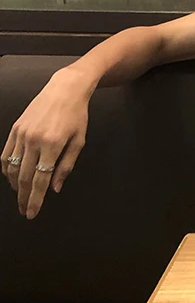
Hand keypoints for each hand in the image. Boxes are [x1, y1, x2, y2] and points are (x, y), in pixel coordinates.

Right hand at [1, 68, 91, 218]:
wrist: (65, 89)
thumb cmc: (77, 114)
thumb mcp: (79, 139)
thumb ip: (67, 165)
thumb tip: (55, 188)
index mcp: (52, 145)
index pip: (40, 180)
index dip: (35, 199)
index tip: (32, 213)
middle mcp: (34, 141)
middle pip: (24, 178)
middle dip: (23, 197)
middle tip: (24, 210)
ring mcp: (22, 134)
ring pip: (12, 168)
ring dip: (15, 186)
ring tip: (20, 195)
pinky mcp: (15, 129)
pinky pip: (5, 155)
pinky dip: (7, 170)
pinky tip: (12, 177)